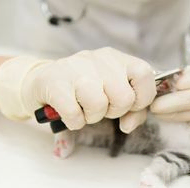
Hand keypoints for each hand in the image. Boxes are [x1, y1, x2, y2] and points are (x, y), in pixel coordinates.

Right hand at [0, 47, 155, 132]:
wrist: (43, 82)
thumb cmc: (87, 92)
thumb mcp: (115, 97)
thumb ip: (134, 111)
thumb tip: (128, 125)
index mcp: (118, 59)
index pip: (145, 74)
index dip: (143, 97)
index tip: (131, 105)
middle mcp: (99, 59)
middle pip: (124, 97)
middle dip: (115, 111)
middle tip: (102, 107)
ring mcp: (75, 68)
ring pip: (99, 104)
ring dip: (93, 116)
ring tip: (84, 109)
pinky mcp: (54, 82)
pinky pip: (74, 114)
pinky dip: (75, 121)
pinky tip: (70, 113)